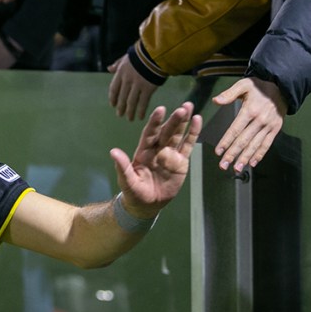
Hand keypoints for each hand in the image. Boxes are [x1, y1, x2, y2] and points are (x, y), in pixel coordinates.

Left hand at [108, 54, 161, 121]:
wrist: (154, 54)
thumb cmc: (140, 54)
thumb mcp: (126, 57)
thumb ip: (118, 64)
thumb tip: (109, 68)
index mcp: (121, 72)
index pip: (114, 88)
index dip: (113, 97)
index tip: (113, 105)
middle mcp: (127, 80)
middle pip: (122, 97)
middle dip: (121, 107)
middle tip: (120, 115)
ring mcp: (137, 85)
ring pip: (131, 101)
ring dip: (130, 111)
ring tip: (129, 118)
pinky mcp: (148, 89)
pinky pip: (143, 102)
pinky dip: (141, 111)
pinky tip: (140, 117)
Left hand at [110, 102, 200, 216]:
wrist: (147, 204)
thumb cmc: (134, 192)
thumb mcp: (127, 181)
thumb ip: (123, 166)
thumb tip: (113, 152)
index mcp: (144, 151)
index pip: (150, 133)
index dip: (155, 122)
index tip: (160, 110)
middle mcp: (157, 149)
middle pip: (166, 132)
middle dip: (174, 120)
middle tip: (182, 108)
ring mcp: (170, 154)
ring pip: (178, 135)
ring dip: (184, 121)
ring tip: (189, 106)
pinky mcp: (181, 162)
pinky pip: (188, 146)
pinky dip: (193, 133)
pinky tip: (197, 120)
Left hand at [211, 78, 286, 172]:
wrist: (282, 87)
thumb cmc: (259, 86)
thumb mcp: (244, 85)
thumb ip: (229, 93)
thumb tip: (215, 101)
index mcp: (249, 110)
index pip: (235, 129)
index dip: (226, 141)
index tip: (218, 151)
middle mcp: (259, 121)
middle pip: (244, 141)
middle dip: (233, 154)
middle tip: (223, 165)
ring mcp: (268, 126)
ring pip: (255, 145)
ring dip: (245, 158)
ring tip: (237, 169)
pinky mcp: (275, 129)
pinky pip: (267, 144)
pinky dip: (259, 155)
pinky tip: (252, 163)